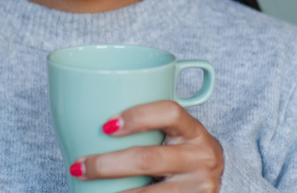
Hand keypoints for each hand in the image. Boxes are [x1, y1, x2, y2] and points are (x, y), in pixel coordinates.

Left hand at [72, 100, 223, 191]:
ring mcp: (199, 186)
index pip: (170, 112)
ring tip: (86, 188)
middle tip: (80, 166)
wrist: (216, 180)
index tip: (106, 126)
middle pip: (147, 159)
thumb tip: (91, 123)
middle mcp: (201, 157)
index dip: (137, 116)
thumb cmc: (182, 152)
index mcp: (193, 131)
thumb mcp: (175, 134)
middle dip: (106, 165)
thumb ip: (148, 126)